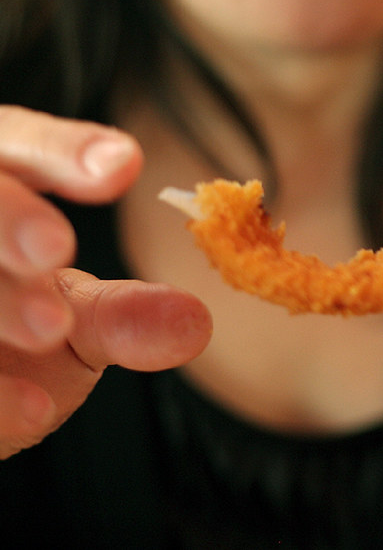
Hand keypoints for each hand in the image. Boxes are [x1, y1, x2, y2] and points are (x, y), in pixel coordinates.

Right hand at [0, 106, 210, 458]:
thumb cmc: (18, 326)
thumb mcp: (76, 320)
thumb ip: (126, 318)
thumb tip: (194, 324)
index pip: (16, 145)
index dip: (61, 150)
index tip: (123, 163)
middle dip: (4, 219)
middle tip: (54, 251)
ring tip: (49, 328)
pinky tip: (30, 407)